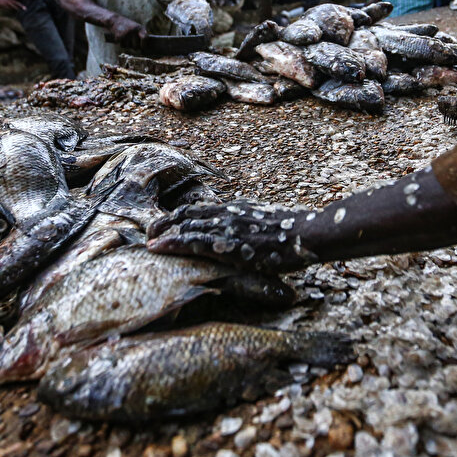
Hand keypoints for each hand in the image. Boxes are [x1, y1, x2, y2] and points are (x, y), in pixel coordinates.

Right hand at [107, 14, 146, 46]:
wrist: (114, 20)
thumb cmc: (127, 26)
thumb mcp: (136, 28)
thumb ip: (141, 36)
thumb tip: (143, 49)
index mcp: (139, 28)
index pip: (145, 38)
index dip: (144, 44)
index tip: (142, 47)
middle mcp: (133, 31)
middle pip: (136, 46)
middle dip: (133, 47)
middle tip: (131, 43)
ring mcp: (126, 34)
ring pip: (128, 47)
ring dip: (127, 45)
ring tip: (125, 38)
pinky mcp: (119, 37)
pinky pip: (122, 46)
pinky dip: (121, 44)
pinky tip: (121, 38)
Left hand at [147, 199, 319, 272]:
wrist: (309, 232)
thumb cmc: (297, 231)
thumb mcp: (271, 222)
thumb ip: (254, 225)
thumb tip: (248, 233)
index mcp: (238, 208)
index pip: (201, 208)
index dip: (180, 216)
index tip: (167, 223)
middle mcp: (228, 213)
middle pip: (187, 214)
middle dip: (165, 224)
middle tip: (149, 233)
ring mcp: (227, 227)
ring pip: (185, 226)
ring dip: (163, 234)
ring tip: (148, 242)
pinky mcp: (228, 244)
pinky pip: (193, 242)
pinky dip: (173, 244)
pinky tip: (159, 249)